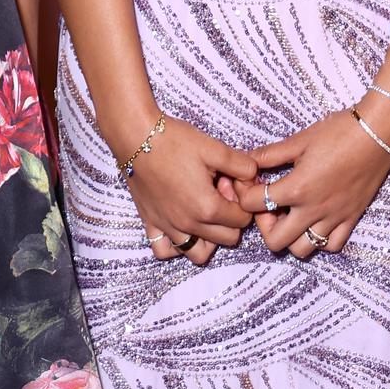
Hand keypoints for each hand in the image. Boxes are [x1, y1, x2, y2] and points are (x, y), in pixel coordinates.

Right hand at [110, 112, 258, 266]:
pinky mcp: (150, 222)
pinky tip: (180, 226)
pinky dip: (176, 246)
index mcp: (207, 207)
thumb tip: (254, 178)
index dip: (240, 201)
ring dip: (208, 239)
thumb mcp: (215, 148)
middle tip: (217, 194)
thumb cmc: (174, 140)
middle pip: (227, 238)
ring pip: (198, 253)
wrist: (135, 135)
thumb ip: (243, 166)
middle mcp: (188, 224)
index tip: (227, 183)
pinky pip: (165, 250)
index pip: (243, 220)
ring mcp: (167, 226)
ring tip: (204, 215)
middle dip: (229, 219)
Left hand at [239, 107, 389, 258]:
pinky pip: (331, 245)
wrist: (378, 135)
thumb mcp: (298, 140)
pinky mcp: (352, 219)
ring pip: (303, 249)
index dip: (244, 192)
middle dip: (263, 225)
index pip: (254, 204)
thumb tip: (245, 160)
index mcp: (297, 188)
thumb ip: (269, 154)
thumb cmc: (338, 132)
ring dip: (290, 236)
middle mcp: (314, 210)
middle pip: (275, 241)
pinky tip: (313, 219)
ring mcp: (334, 218)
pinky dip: (318, 239)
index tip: (249, 181)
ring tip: (289, 214)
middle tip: (267, 203)